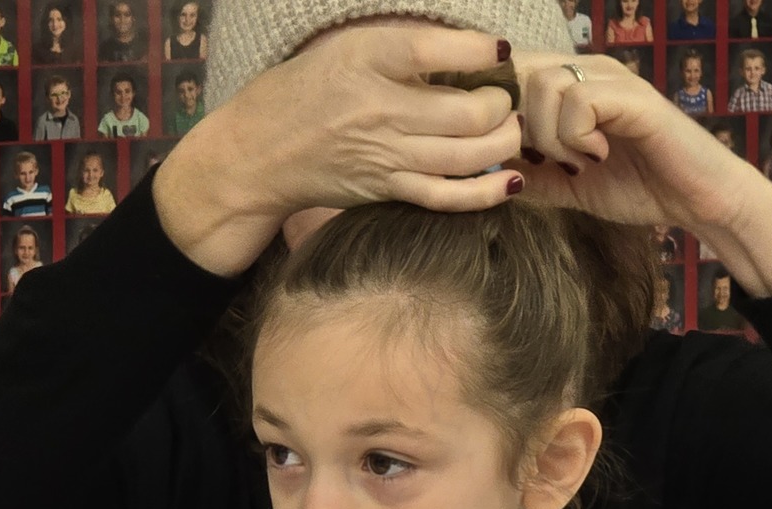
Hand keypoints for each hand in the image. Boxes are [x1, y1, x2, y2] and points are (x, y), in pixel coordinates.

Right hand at [155, 20, 523, 275]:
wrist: (261, 153)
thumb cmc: (306, 92)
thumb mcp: (346, 49)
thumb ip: (402, 50)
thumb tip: (467, 53)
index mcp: (365, 58)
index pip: (435, 48)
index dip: (479, 51)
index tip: (498, 52)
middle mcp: (379, 109)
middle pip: (467, 113)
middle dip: (500, 106)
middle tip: (503, 100)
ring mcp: (387, 156)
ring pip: (467, 156)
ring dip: (502, 144)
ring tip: (509, 131)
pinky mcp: (389, 190)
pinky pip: (449, 197)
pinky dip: (486, 192)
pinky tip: (509, 180)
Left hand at [510, 54, 771, 296]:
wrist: (696, 199)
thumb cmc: (638, 187)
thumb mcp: (568, 187)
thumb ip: (531, 174)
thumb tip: (488, 169)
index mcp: (569, 85)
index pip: (510, 73)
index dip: (497, 111)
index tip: (512, 153)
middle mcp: (587, 70)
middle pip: (517, 75)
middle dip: (519, 129)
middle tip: (548, 162)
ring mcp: (611, 79)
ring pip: (544, 85)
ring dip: (550, 136)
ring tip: (578, 161)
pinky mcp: (633, 96)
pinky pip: (579, 101)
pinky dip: (577, 137)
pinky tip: (598, 156)